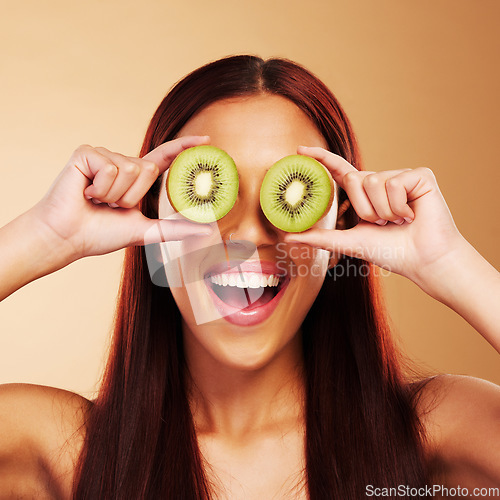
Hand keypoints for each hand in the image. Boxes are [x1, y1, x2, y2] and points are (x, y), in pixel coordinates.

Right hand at [30, 136, 212, 262]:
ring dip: (115, 194)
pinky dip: (100, 187)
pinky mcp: (86, 153)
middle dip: (132, 196)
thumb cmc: (100, 235)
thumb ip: (174, 229)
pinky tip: (85, 192)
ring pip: (130, 168)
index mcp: (136, 178)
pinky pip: (110, 167)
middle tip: (110, 207)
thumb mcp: (145, 231)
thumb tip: (207, 230)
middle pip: (150, 168)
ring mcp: (104, 155)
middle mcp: (122, 163)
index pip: (165, 157)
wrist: (68, 237)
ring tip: (96, 201)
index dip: (185, 148)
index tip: (207, 141)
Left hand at [284, 146, 466, 285]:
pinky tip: (413, 215)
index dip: (320, 158)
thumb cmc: (391, 252)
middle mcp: (381, 181)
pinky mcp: (420, 175)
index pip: (339, 170)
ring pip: (373, 182)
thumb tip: (287, 236)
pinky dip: (399, 206)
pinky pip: (394, 183)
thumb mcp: (349, 242)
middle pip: (354, 180)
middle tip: (384, 224)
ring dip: (383, 211)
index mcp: (365, 194)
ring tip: (400, 221)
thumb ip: (320, 237)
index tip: (299, 150)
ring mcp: (401, 176)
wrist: (423, 260)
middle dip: (364, 210)